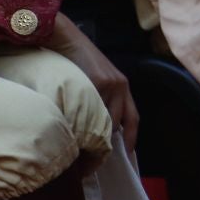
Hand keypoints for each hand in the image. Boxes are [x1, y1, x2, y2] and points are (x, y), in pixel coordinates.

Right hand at [49, 14, 139, 151]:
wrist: (66, 39)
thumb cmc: (78, 60)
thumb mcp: (94, 81)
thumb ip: (99, 99)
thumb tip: (94, 126)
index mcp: (122, 87)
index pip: (133, 118)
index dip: (131, 138)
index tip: (127, 155)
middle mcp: (120, 86)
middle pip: (119, 123)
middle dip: (108, 143)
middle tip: (96, 160)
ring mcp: (110, 84)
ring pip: (107, 119)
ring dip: (96, 136)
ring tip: (83, 151)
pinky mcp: (98, 81)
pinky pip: (93, 110)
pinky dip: (85, 123)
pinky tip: (76, 132)